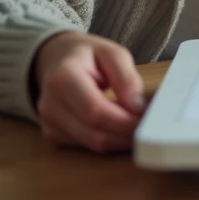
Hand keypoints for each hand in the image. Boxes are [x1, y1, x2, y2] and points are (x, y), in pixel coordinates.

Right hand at [32, 31, 144, 152]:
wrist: (56, 59)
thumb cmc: (86, 55)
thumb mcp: (112, 53)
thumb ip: (126, 77)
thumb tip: (137, 107)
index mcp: (62, 79)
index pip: (95, 111)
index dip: (124, 121)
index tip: (148, 119)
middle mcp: (50, 105)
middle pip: (94, 134)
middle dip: (127, 133)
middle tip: (150, 125)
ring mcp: (48, 123)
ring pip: (92, 144)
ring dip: (120, 139)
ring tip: (138, 124)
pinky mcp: (53, 135)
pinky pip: (87, 146)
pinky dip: (108, 140)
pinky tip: (119, 127)